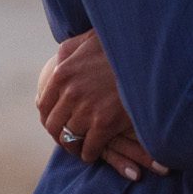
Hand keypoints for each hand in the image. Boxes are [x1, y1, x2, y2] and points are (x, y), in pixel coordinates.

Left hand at [36, 32, 167, 182]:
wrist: (149, 58)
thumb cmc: (120, 47)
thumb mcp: (87, 40)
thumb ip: (68, 51)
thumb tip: (57, 63)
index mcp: (62, 73)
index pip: (44, 105)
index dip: (49, 118)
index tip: (58, 123)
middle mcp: (70, 93)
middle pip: (53, 125)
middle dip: (60, 135)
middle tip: (69, 139)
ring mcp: (87, 109)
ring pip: (69, 138)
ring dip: (74, 146)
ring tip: (81, 148)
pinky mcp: (105, 123)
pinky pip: (90, 147)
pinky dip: (89, 153)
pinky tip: (94, 153)